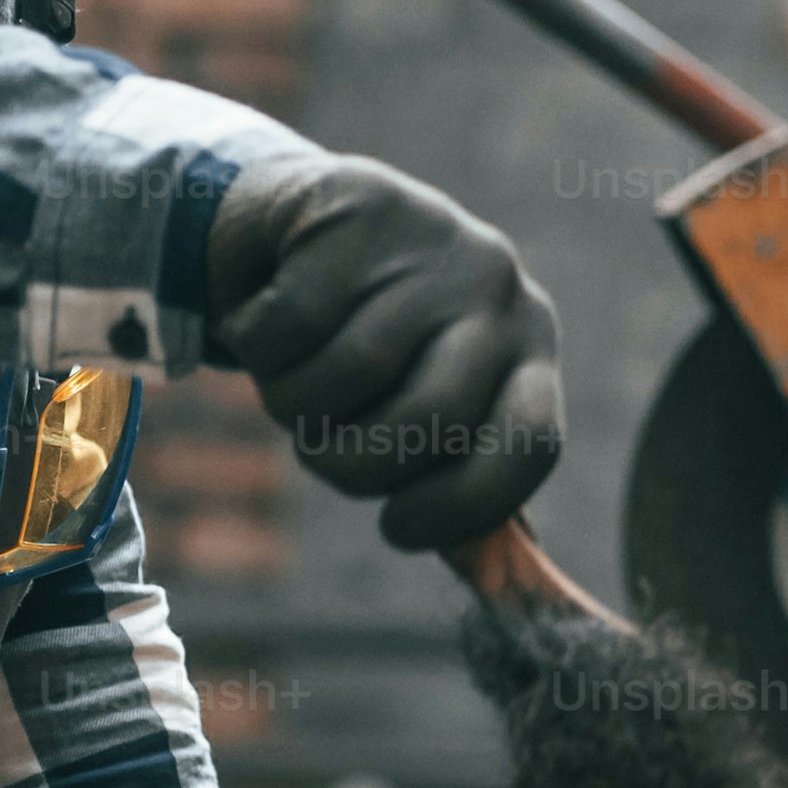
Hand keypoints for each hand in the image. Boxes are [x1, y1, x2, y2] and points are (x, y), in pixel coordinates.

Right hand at [202, 149, 562, 550]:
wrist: (296, 222)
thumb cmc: (364, 342)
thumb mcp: (417, 403)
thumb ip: (450, 481)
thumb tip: (498, 586)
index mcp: (528, 352)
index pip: (530, 445)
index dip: (461, 507)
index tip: (395, 529)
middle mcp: (499, 292)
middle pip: (430, 418)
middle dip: (352, 460)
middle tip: (318, 446)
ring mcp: (437, 241)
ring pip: (349, 372)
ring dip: (292, 400)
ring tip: (290, 376)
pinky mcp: (364, 201)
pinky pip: (290, 323)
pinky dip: (256, 346)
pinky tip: (261, 322)